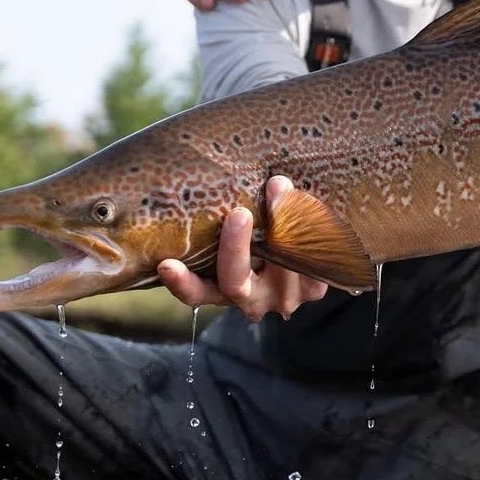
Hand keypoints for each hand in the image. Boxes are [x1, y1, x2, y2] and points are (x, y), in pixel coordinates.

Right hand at [157, 176, 329, 320]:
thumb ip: (232, 214)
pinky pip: (310, 261)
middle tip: (238, 213)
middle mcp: (252, 300)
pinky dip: (308, 229)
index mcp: (224, 291)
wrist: (313, 254)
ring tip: (280, 188)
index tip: (167, 264)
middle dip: (235, 247)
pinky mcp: (313, 289)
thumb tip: (244, 178)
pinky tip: (307, 203)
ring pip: (275, 268)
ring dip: (279, 225)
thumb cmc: (266, 233)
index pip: (197, 294)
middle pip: (234, 281)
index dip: (181, 283)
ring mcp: (283, 298)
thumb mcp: (245, 228)